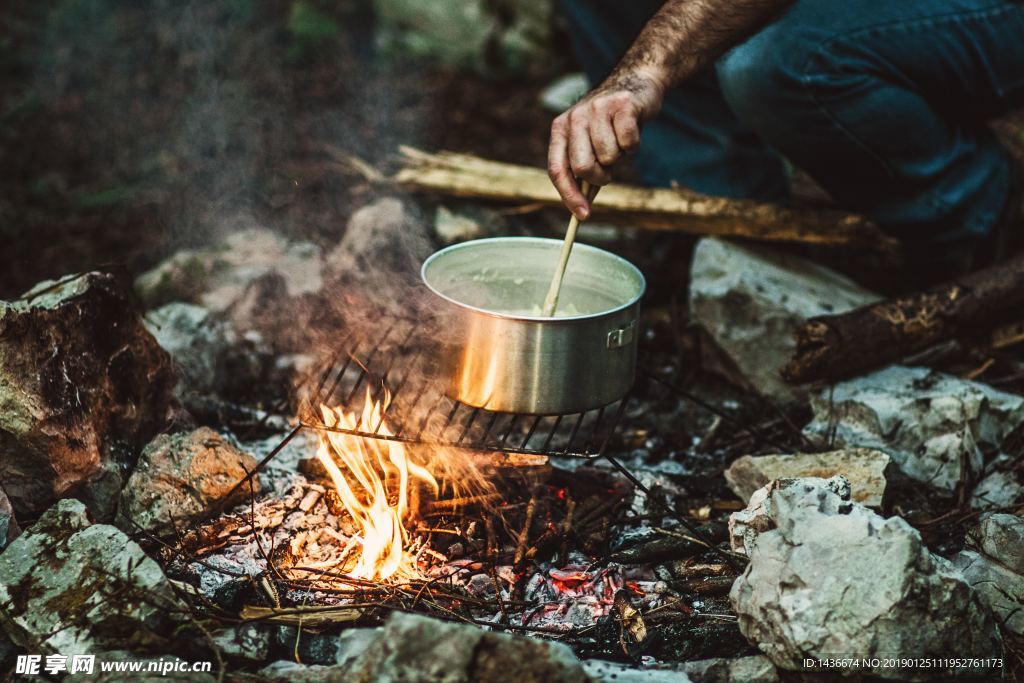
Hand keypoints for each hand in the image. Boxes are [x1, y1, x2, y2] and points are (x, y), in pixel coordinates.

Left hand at [547, 72, 664, 218]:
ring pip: (609, 157)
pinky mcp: (622, 105)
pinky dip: (634, 146)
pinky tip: (633, 130)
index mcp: (560, 129)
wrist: (636, 82)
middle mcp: (575, 118)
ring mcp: (597, 109)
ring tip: (620, 141)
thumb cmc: (611, 122)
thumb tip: (581, 209)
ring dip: (620, 158)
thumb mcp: (592, 144)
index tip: (582, 215)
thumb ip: (585, 173)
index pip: (557, 169)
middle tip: (609, 171)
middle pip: (582, 167)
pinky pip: (629, 144)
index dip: (569, 196)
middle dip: (599, 177)